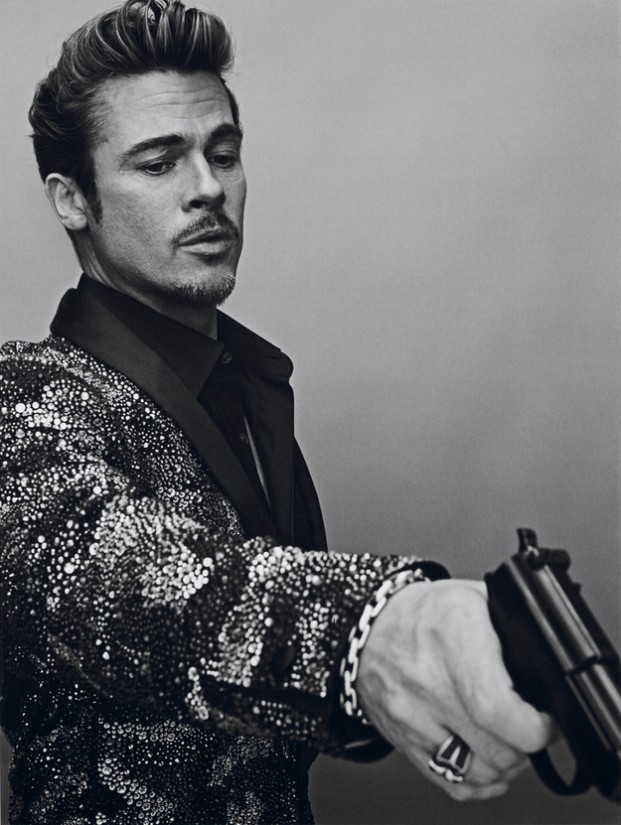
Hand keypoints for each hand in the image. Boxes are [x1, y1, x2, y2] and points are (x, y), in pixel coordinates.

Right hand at [356, 579, 554, 799]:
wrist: (370, 629)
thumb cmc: (425, 613)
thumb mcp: (475, 598)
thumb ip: (515, 625)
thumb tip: (549, 657)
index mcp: (453, 638)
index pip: (496, 709)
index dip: (533, 727)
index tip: (545, 720)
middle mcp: (428, 681)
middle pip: (494, 749)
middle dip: (526, 745)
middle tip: (529, 725)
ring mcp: (412, 717)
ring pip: (477, 772)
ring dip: (504, 765)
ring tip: (507, 739)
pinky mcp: (404, 742)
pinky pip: (452, 783)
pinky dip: (478, 781)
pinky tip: (484, 758)